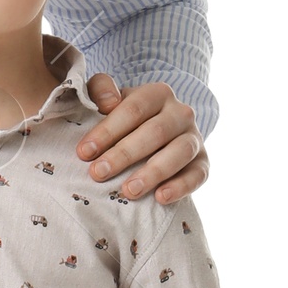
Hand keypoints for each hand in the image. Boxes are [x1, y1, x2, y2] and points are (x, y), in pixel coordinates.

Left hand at [79, 76, 207, 203]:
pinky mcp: (202, 161)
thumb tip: (107, 103)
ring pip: (180, 152)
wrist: (156, 133)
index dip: (107, 131)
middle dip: (124, 154)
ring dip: (153, 172)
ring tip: (129, 191)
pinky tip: (161, 198)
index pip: (133, 109)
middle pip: (155, 132)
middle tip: (98, 174)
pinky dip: (182, 186)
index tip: (84, 152)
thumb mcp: (109, 98)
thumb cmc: (124, 118)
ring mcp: (194, 137)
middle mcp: (180, 112)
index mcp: (157, 93)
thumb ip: (101, 90)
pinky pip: (199, 174)